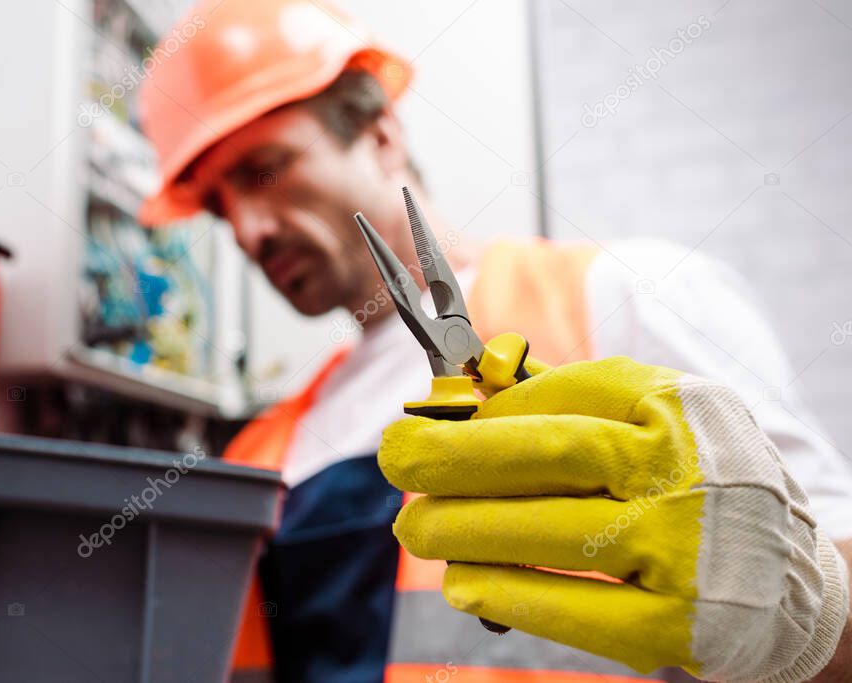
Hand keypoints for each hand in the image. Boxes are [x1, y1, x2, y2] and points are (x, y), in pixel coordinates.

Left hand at [379, 356, 848, 680]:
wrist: (788, 574)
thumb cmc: (694, 483)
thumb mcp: (653, 423)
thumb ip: (570, 409)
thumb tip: (465, 413)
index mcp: (673, 406)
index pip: (561, 395)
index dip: (484, 412)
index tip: (431, 422)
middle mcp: (682, 468)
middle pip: (547, 454)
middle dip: (452, 457)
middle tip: (396, 462)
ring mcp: (684, 547)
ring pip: (550, 532)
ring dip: (463, 529)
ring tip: (416, 529)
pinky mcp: (680, 623)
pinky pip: (577, 611)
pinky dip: (509, 595)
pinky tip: (462, 583)